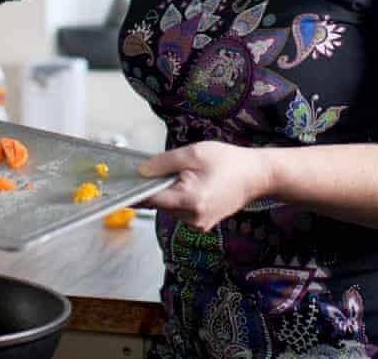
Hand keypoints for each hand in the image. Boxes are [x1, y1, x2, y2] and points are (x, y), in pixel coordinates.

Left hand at [138, 141, 272, 230]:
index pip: (150, 199)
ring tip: (192, 175)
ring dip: (170, 191)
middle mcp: (192, 219)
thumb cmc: (229, 161)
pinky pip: (180, 210)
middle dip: (158, 185)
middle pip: (159, 203)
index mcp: (189, 201)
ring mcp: (198, 225)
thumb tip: (141, 171)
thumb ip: (164, 162)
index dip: (135, 190)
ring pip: (169, 207)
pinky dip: (180, 197)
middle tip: (171, 167)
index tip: (121, 185)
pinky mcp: (202, 224)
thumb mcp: (194, 153)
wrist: (256, 176)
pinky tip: (196, 184)